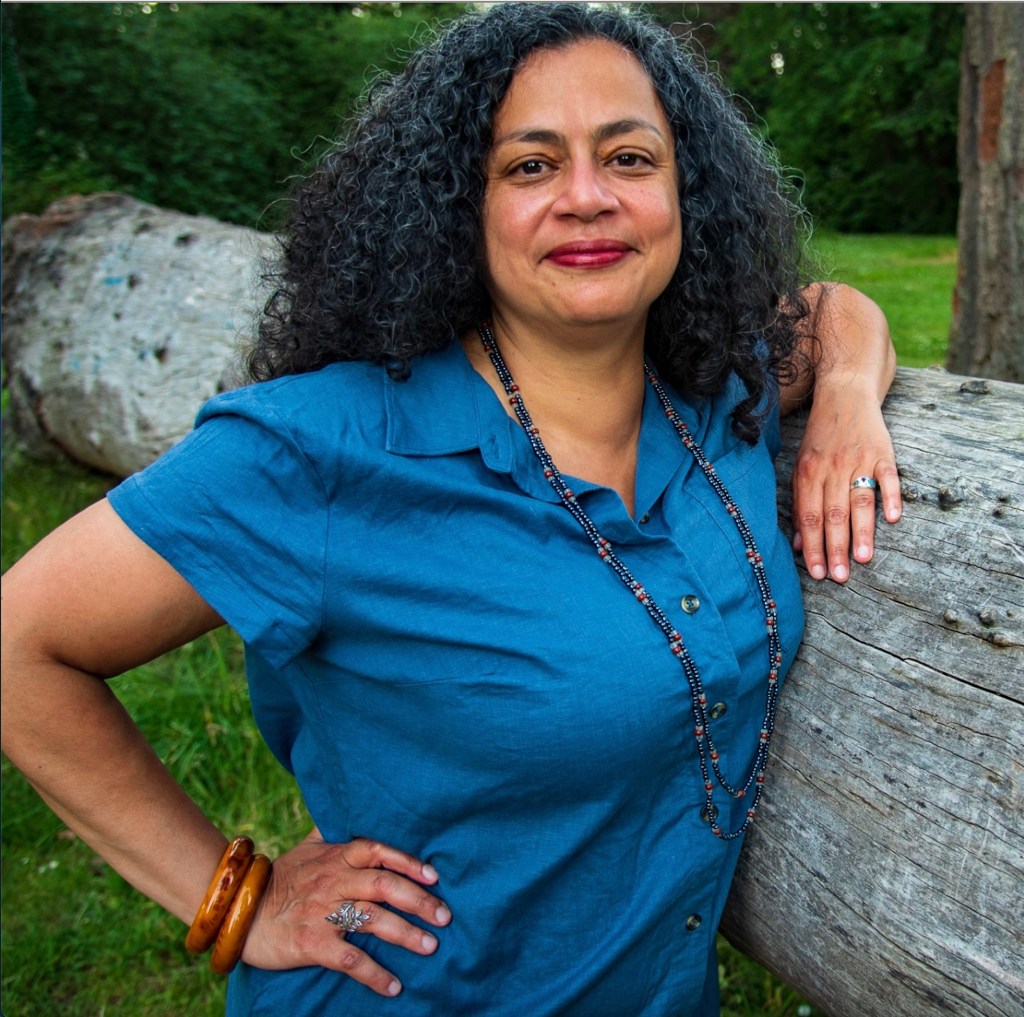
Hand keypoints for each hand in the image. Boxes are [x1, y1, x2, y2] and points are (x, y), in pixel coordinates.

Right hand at [241, 828, 451, 996]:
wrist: (240, 910)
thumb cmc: (283, 879)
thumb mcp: (308, 847)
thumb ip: (335, 829)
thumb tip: (353, 800)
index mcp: (336, 857)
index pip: (378, 851)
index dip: (408, 862)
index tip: (434, 877)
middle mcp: (333, 881)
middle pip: (383, 885)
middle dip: (418, 900)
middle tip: (445, 916)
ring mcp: (323, 912)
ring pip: (372, 920)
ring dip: (405, 934)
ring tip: (431, 946)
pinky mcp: (311, 943)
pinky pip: (349, 959)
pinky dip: (374, 974)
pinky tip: (394, 986)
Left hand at [791, 385, 901, 582]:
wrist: (844, 394)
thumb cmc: (821, 438)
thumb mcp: (802, 467)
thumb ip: (801, 504)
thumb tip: (799, 544)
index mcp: (808, 473)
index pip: (809, 517)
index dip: (812, 546)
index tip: (817, 573)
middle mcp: (831, 468)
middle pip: (833, 514)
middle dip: (835, 548)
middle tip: (840, 577)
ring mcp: (858, 459)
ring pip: (859, 500)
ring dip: (861, 531)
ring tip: (863, 559)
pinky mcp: (882, 451)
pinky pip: (888, 476)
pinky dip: (891, 496)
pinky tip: (893, 519)